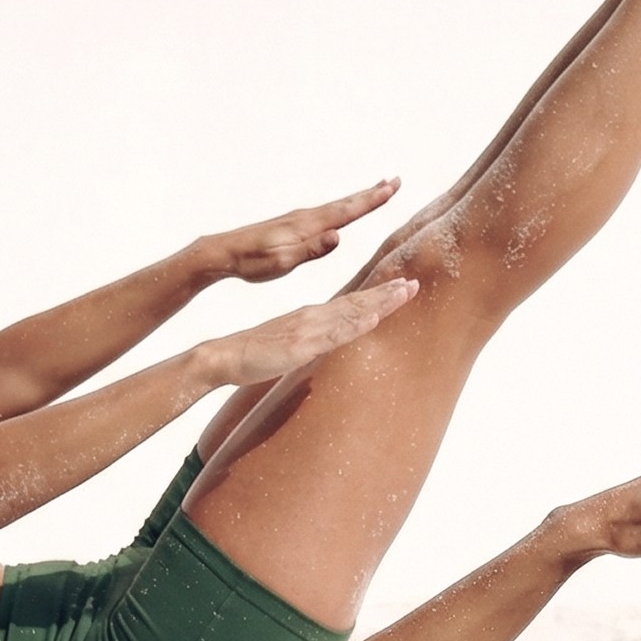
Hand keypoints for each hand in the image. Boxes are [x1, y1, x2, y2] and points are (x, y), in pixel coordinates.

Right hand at [201, 278, 418, 389]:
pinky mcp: (300, 345)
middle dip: (387, 295)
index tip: (401, 288)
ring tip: (404, 292)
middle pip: (357, 303)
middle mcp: (313, 317)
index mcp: (312, 317)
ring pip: (350, 314)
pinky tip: (372, 320)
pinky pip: (332, 335)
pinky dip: (354, 326)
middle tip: (414, 284)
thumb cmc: (257, 353)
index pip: (351, 304)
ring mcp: (308, 329)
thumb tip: (333, 345)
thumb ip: (314, 342)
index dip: (377, 297)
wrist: (226, 356)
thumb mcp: (294, 347)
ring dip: (379, 303)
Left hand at [207, 182, 400, 283]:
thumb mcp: (283, 261)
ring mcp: (300, 219)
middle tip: (395, 181)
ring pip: (337, 206)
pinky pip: (326, 212)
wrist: (225, 252)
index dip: (371, 201)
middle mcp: (307, 217)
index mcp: (308, 226)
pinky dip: (342, 207)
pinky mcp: (294, 224)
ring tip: (377, 190)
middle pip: (346, 203)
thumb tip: (338, 236)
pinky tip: (342, 210)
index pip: (347, 212)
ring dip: (359, 198)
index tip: (392, 188)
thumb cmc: (252, 261)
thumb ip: (312, 250)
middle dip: (372, 193)